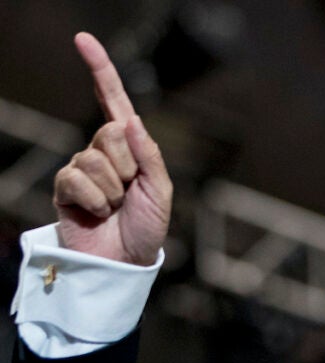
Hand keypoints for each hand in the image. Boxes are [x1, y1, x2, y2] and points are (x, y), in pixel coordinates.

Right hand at [53, 32, 171, 265]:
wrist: (125, 261)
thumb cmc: (147, 228)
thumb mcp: (160, 191)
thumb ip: (150, 156)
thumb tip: (132, 122)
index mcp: (131, 147)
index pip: (114, 102)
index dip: (100, 71)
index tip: (83, 40)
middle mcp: (104, 152)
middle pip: (111, 133)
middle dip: (127, 166)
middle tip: (129, 192)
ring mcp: (82, 168)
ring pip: (95, 160)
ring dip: (112, 190)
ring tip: (115, 208)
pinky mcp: (65, 187)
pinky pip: (77, 179)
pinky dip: (94, 200)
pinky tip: (97, 214)